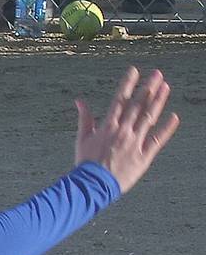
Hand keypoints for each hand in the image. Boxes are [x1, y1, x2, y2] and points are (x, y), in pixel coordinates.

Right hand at [74, 66, 179, 193]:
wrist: (93, 184)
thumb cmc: (86, 162)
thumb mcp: (82, 138)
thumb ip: (85, 118)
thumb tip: (79, 101)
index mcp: (108, 126)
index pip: (119, 99)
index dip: (128, 84)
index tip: (135, 70)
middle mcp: (123, 131)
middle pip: (138, 105)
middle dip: (148, 88)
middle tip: (157, 74)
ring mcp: (134, 143)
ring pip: (149, 118)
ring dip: (158, 101)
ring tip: (166, 87)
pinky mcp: (143, 156)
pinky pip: (157, 140)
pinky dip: (167, 128)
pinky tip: (174, 116)